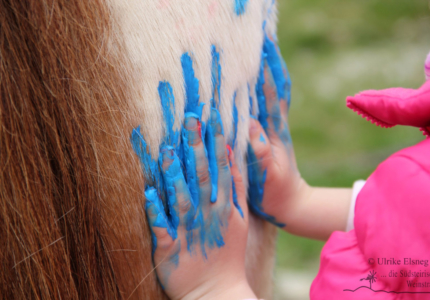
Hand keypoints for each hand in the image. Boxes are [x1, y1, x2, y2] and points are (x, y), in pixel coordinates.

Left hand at [145, 109, 255, 299]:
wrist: (218, 291)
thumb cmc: (227, 251)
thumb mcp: (239, 218)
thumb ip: (235, 186)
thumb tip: (229, 154)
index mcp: (224, 206)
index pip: (220, 167)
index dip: (214, 141)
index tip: (209, 115)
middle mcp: (208, 214)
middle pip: (201, 176)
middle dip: (195, 146)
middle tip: (188, 118)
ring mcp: (189, 231)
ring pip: (182, 198)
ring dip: (175, 174)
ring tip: (167, 149)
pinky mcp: (171, 249)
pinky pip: (162, 229)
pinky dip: (156, 212)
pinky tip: (148, 194)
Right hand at [248, 35, 353, 239]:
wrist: (290, 204)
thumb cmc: (278, 193)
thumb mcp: (269, 177)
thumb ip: (261, 154)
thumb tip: (250, 126)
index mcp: (275, 133)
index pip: (274, 97)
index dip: (269, 74)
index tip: (264, 50)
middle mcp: (273, 126)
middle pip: (272, 89)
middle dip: (266, 64)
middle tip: (259, 40)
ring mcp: (269, 130)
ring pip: (266, 96)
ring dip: (262, 74)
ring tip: (255, 52)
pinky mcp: (264, 137)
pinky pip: (259, 109)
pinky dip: (255, 92)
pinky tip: (246, 83)